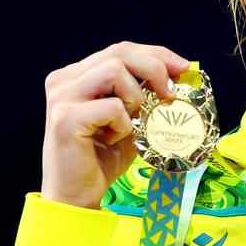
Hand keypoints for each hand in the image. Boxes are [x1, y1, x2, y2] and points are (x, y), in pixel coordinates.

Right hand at [40, 41, 190, 208]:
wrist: (77, 196)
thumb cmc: (103, 156)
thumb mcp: (130, 115)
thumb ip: (144, 90)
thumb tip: (180, 71)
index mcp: (77, 74)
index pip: (122, 49)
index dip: (156, 54)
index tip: (183, 68)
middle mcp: (64, 80)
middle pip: (120, 52)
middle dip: (155, 68)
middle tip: (170, 93)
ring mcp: (62, 97)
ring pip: (114, 71)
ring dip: (134, 97)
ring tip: (130, 122)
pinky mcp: (66, 119)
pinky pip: (112, 107)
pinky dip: (123, 123)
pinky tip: (112, 138)